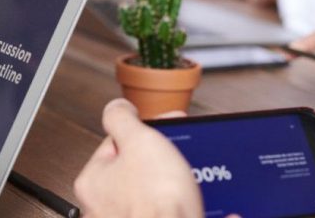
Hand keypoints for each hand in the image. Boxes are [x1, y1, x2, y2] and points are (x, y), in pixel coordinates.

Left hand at [74, 99, 203, 217]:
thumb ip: (123, 119)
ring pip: (158, 198)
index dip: (145, 133)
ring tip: (198, 188)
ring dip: (181, 191)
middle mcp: (105, 208)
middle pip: (139, 172)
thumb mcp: (139, 141)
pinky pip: (175, 214)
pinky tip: (220, 212)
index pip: (117, 145)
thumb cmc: (155, 204)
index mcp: (94, 182)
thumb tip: (117, 107)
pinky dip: (195, 211)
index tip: (166, 128)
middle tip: (185, 161)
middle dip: (165, 163)